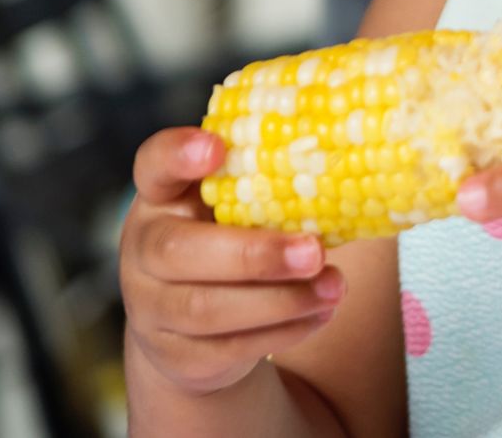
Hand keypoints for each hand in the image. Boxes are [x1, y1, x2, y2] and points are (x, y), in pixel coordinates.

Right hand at [119, 127, 346, 395]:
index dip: (178, 154)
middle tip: (314, 250)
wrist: (193, 326)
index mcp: (163, 195)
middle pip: (177, 251)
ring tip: (335, 288)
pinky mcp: (175, 355)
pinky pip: (227, 348)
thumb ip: (274, 184)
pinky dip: (283, 331)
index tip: (215, 147)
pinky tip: (321, 313)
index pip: (153, 163)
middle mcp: (143, 248)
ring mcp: (151, 306)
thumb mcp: (240, 206)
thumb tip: (358, 164)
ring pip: (205, 309)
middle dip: (254, 253)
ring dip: (281, 300)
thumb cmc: (232, 239)